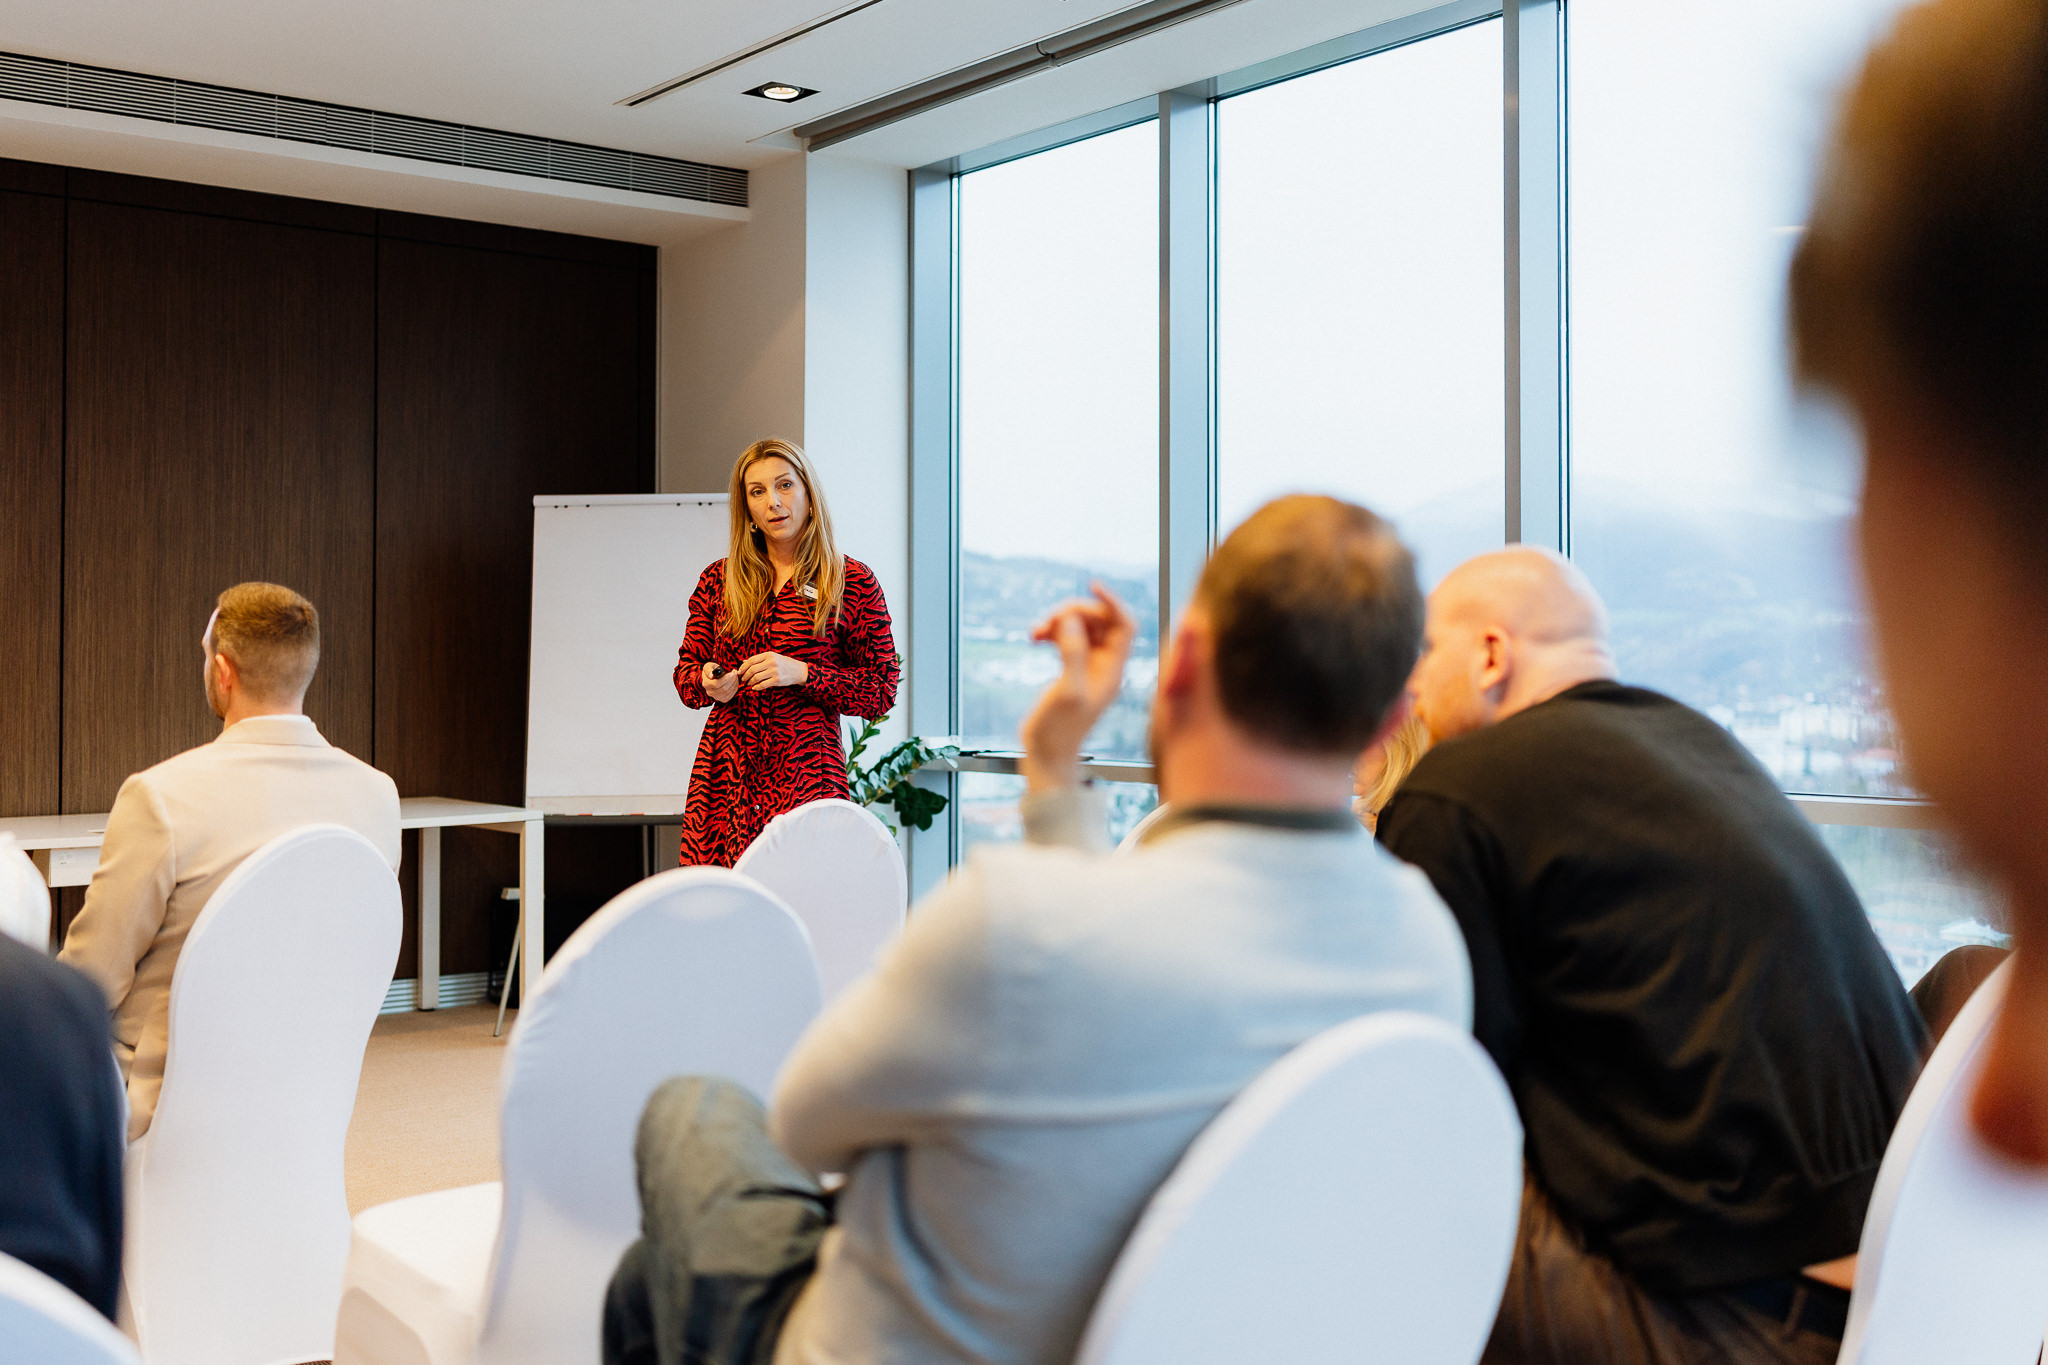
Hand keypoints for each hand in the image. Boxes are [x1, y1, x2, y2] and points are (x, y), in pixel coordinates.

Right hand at [702, 662, 740, 703]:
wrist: (715, 677)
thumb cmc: (712, 670)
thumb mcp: (709, 666)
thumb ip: (708, 669)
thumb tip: (711, 675)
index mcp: (706, 684)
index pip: (716, 684)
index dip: (725, 679)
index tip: (732, 673)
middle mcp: (710, 692)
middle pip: (724, 689)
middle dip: (732, 680)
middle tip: (735, 673)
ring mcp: (716, 697)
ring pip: (728, 692)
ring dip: (735, 683)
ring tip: (735, 676)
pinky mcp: (723, 699)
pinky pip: (731, 695)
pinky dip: (735, 687)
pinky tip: (735, 681)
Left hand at [738, 652, 808, 690]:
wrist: (799, 671)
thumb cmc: (784, 664)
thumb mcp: (773, 658)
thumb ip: (759, 660)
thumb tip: (744, 662)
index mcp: (769, 655)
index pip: (751, 660)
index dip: (743, 667)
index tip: (739, 671)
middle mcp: (771, 662)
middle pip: (752, 669)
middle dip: (745, 675)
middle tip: (743, 679)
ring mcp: (774, 671)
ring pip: (756, 677)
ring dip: (750, 682)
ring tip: (748, 683)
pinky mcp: (777, 680)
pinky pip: (763, 685)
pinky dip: (756, 687)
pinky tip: (754, 688)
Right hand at [1020, 584, 1136, 792]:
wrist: (1046, 758)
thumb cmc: (1058, 732)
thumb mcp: (1068, 692)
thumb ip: (1073, 654)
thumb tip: (1071, 620)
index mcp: (1113, 670)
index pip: (1125, 624)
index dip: (1111, 601)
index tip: (1090, 584)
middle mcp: (1105, 666)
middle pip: (1100, 621)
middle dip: (1074, 612)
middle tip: (1047, 621)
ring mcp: (1088, 668)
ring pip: (1080, 628)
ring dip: (1058, 622)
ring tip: (1035, 632)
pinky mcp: (1071, 671)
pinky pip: (1067, 639)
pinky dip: (1052, 632)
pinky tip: (1034, 637)